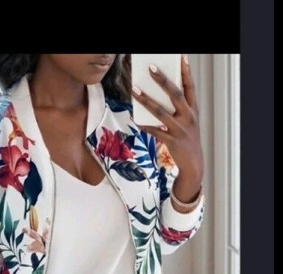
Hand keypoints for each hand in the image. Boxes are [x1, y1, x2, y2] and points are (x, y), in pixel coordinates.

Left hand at [132, 54, 203, 202]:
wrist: (194, 163)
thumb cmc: (187, 138)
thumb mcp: (188, 121)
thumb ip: (177, 108)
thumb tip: (157, 94)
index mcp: (194, 109)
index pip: (190, 86)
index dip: (185, 71)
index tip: (180, 56)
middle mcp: (189, 117)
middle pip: (176, 94)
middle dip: (163, 80)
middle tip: (150, 67)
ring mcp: (180, 129)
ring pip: (161, 111)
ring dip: (146, 100)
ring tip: (134, 89)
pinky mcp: (172, 141)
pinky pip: (155, 131)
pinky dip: (144, 125)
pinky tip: (134, 119)